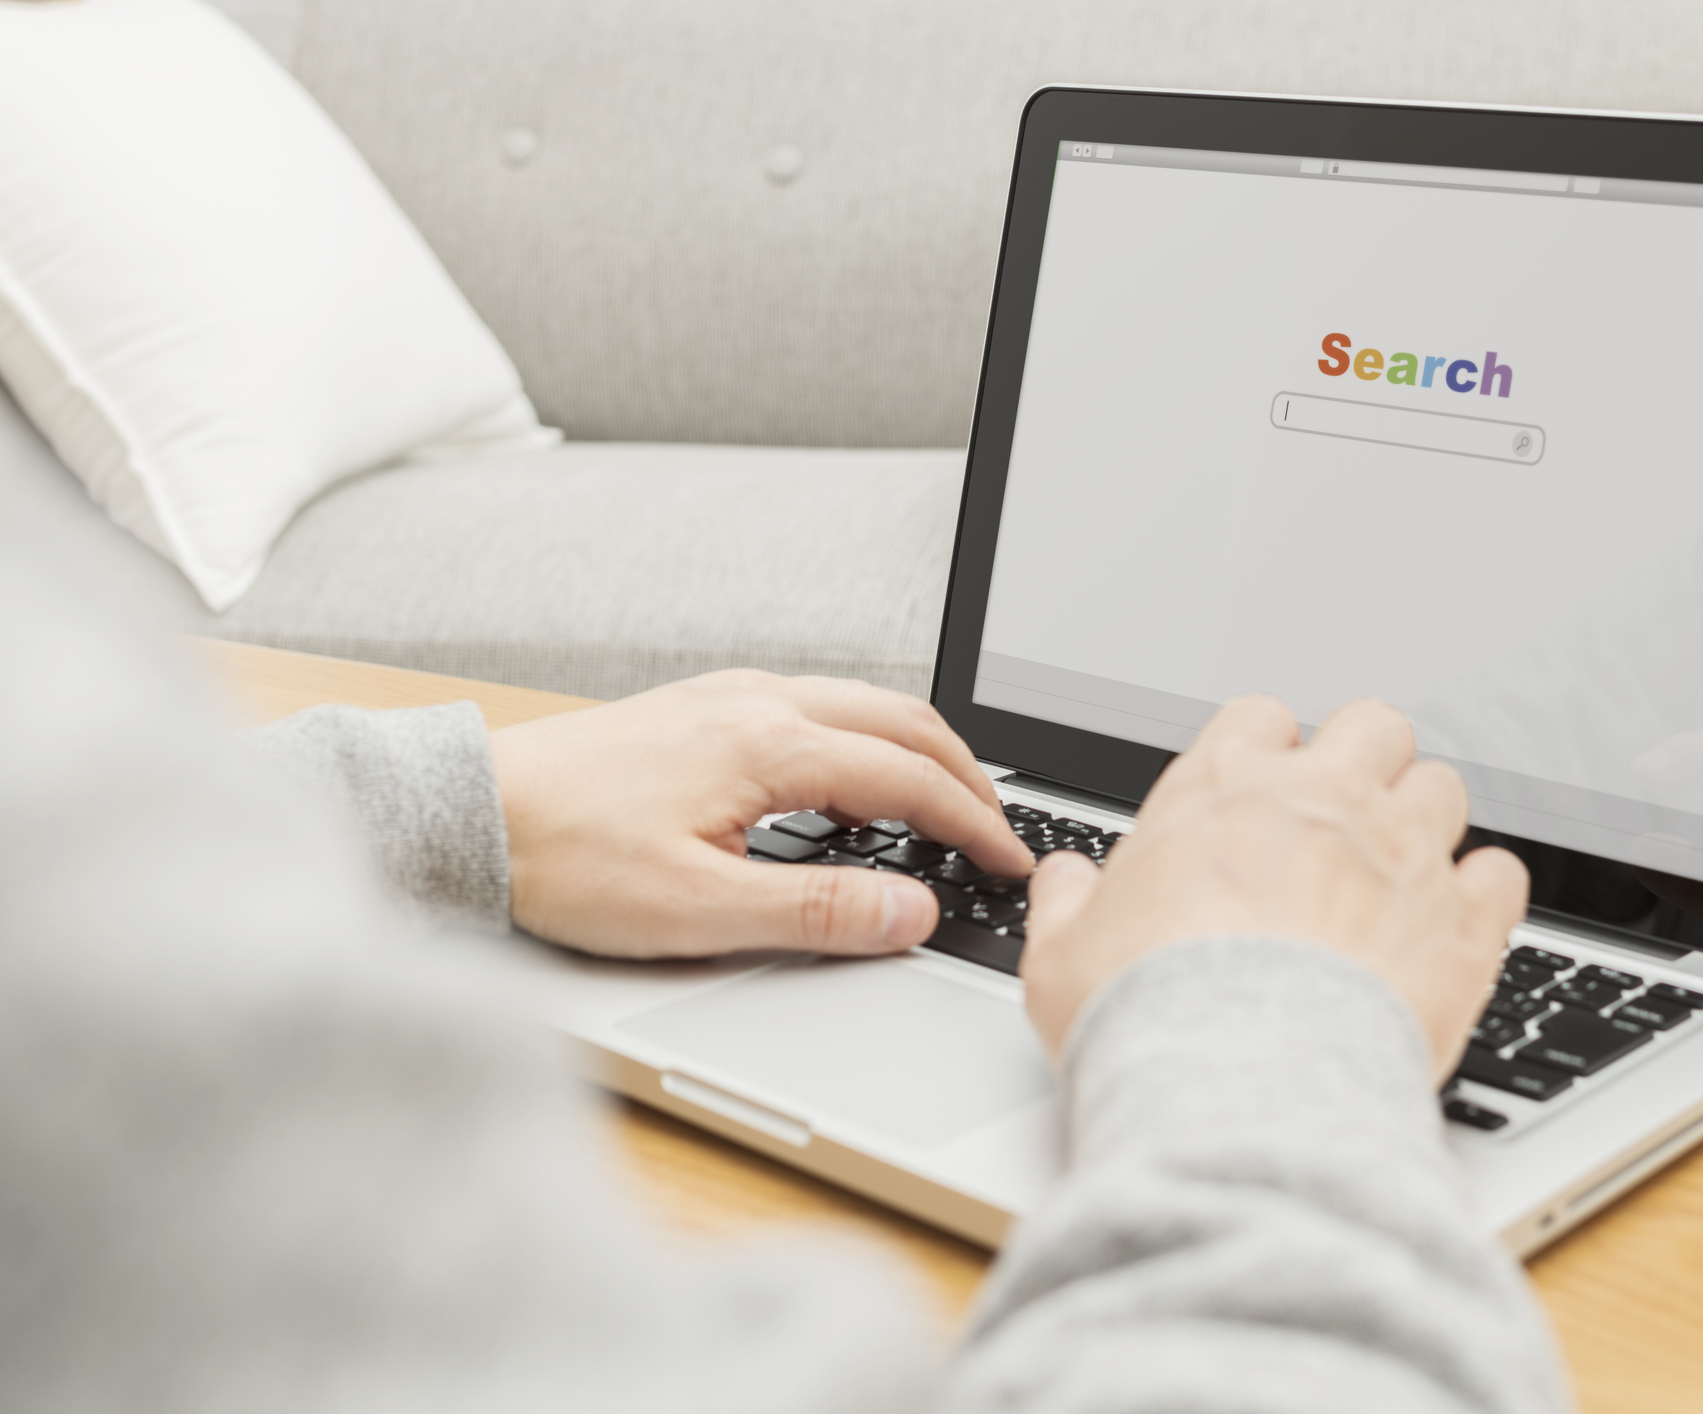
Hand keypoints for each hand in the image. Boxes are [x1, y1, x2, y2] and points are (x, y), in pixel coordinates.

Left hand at [488, 670, 1032, 957]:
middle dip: (967, 776)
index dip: (975, 826)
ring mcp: (729, 696)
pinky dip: (870, 739)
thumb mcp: (699, 909)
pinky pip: (820, 706)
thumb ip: (818, 909)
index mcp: (769, 743)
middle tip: (1003, 832)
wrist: (470, 813)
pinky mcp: (703, 706)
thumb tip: (912, 910)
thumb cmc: (565, 859)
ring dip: (921, 750)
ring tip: (951, 803)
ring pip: (863, 705)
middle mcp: (758, 702)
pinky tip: (859, 780)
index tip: (1013, 864)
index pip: (910, 780)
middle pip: (903, 722)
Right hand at [1020, 695, 1528, 1080]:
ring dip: (1426, 820)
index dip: (1268, 750)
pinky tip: (1460, 923)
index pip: (1262, 716)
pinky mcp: (1463, 924)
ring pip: (1445, 786)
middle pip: (1374, 724)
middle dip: (1367, 759)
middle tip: (1348, 816)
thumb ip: (1066, 903)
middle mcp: (1323, 801)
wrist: (1238, 1091)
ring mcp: (1402, 856)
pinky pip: (1502, 874)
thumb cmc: (1148, 1018)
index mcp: (1224, 788)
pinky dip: (1485, 894)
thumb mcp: (1063, 955)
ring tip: (1403, 873)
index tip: (1265, 790)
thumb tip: (1063, 881)